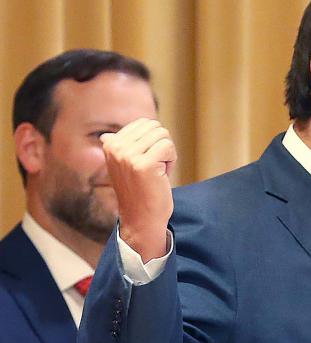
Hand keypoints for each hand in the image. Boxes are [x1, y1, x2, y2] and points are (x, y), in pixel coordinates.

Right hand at [101, 118, 175, 261]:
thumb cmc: (139, 192)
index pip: (144, 123)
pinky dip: (172, 162)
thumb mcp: (124, 166)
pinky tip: (162, 176)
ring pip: (163, 135)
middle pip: (155, 127)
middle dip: (161, 147)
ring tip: (157, 173)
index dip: (153, 142)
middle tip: (154, 169)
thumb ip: (120, 148)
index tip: (146, 163)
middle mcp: (116, 147)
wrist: (142, 219)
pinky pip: (169, 147)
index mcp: (110, 144)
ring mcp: (128, 156)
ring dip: (167, 155)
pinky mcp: (144, 164)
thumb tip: (106, 135)